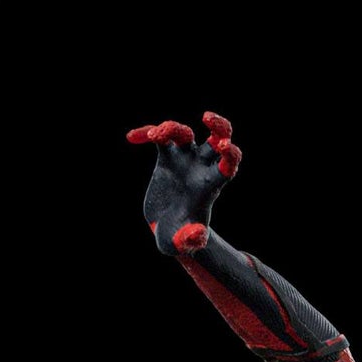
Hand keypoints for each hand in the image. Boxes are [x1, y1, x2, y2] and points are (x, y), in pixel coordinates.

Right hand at [125, 109, 241, 254]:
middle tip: (207, 118)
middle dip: (218, 126)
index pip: (227, 165)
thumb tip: (197, 234)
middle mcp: (201, 168)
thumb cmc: (179, 239)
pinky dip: (147, 133)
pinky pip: (160, 137)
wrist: (168, 231)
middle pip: (216, 138)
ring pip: (185, 133)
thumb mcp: (182, 244)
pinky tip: (132, 138)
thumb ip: (190, 240)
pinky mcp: (167, 157)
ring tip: (155, 137)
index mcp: (210, 186)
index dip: (229, 154)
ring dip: (172, 128)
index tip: (225, 146)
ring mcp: (185, 160)